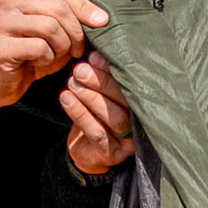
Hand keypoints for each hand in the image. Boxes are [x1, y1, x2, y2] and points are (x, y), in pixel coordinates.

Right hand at [0, 0, 105, 108]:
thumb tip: (102, 18)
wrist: (1, 79)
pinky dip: (47, 59)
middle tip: (77, 48)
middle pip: (58, 8)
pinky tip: (39, 62)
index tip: (101, 22)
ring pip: (50, 27)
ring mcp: (0, 21)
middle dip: (75, 32)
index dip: (85, 6)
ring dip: (62, 46)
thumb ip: (73, 13)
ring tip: (56, 54)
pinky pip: (40, 48)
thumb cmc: (33, 49)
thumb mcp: (55, 25)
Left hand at [60, 50, 135, 174]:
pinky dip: (80, 114)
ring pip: (113, 116)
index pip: (132, 84)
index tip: (94, 57)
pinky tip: (66, 99)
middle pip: (125, 100)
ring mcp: (128, 140)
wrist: (87, 152)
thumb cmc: (96, 115)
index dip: (112, 70)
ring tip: (72, 83)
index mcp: (141, 103)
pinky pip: (96, 132)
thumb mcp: (100, 94)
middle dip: (102, 82)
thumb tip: (95, 54)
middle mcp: (141, 122)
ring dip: (90, 97)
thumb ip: (101, 76)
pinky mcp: (111, 153)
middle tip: (80, 70)